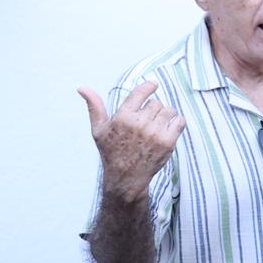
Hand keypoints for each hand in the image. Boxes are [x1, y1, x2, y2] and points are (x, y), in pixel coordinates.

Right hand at [79, 80, 183, 194]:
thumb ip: (94, 107)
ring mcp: (154, 133)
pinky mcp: (167, 142)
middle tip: (147, 121)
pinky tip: (168, 129)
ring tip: (157, 125)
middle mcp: (139, 123)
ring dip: (165, 116)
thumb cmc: (111, 151)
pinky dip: (176, 123)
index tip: (153, 84)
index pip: (141, 92)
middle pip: (156, 103)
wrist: (126, 177)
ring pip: (169, 111)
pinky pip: (179, 121)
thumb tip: (82, 88)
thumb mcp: (99, 129)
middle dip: (153, 110)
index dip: (149, 86)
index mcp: (122, 117)